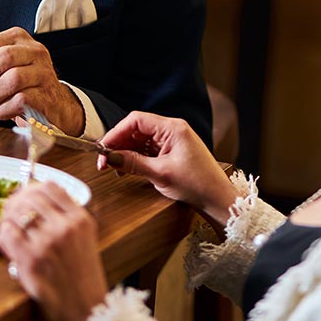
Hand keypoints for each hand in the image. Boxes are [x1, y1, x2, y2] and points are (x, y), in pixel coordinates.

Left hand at [0, 27, 84, 134]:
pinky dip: (3, 109)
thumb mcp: (1, 69)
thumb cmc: (22, 86)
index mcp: (17, 38)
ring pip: (11, 79)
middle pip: (0, 59)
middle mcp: (33, 50)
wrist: (54, 104)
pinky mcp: (48, 94)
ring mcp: (43, 71)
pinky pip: (21, 100)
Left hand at [0, 181, 108, 320]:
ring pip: (15, 213)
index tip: (26, 195)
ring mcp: (46, 243)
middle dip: (16, 201)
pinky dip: (3, 234)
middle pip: (30, 196)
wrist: (87, 313)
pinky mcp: (29, 261)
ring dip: (7, 218)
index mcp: (80, 220)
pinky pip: (6, 234)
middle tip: (10, 210)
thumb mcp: (86, 241)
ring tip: (9, 228)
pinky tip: (8, 244)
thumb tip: (37, 203)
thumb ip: (67, 220)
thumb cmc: (85, 281)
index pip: (51, 186)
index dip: (33, 188)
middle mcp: (64, 227)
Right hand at [99, 112, 238, 227]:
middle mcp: (173, 130)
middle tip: (105, 162)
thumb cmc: (197, 184)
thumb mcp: (160, 173)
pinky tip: (129, 169)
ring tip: (116, 168)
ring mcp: (173, 140)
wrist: (218, 199)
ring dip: (126, 152)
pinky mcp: (173, 151)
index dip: (116, 133)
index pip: (136, 120)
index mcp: (173, 128)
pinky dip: (136, 158)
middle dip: (119, 144)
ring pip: (141, 140)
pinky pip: (149, 150)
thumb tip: (109, 157)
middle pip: (136, 129)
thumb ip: (132, 163)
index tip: (103, 149)